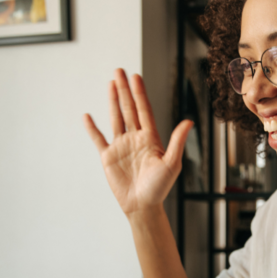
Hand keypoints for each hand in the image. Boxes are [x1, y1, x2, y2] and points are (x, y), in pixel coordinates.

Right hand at [85, 69, 193, 217]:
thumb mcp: (172, 163)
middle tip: (119, 71)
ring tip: (110, 83)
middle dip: (124, 90)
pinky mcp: (108, 157)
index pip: (144, 110)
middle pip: (129, 109)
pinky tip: (87, 116)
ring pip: (116, 118)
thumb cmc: (159, 188)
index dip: (139, 93)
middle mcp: (135, 138)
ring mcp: (121, 146)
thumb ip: (177, 141)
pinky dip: (92, 128)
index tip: (135, 77)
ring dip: (112, 101)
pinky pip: (98, 139)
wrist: (143, 206)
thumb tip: (188, 121)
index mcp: (150, 138)